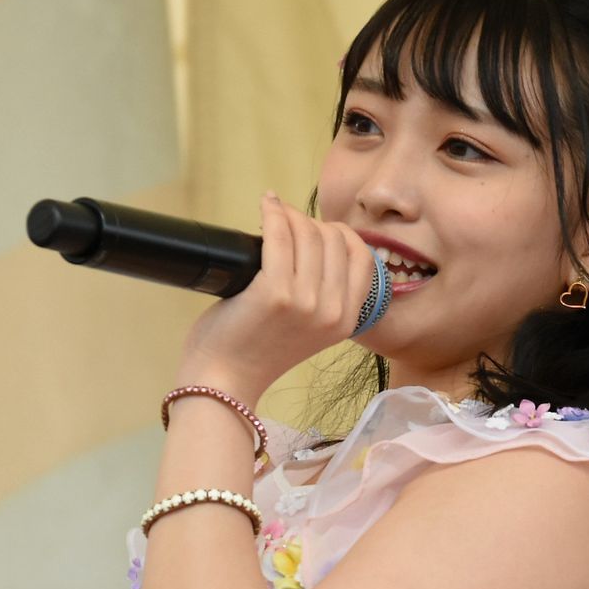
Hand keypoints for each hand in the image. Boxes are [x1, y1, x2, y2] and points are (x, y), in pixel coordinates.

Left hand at [175, 192, 373, 401]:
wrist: (224, 382)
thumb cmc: (257, 352)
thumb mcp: (309, 330)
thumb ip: (324, 297)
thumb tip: (318, 241)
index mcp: (347, 322)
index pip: (363, 259)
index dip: (341, 235)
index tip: (316, 231)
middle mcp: (332, 313)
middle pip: (334, 241)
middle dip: (311, 222)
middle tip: (286, 222)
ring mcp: (306, 303)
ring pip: (309, 234)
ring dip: (290, 215)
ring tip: (274, 213)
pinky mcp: (274, 293)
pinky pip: (280, 237)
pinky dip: (274, 214)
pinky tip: (266, 206)